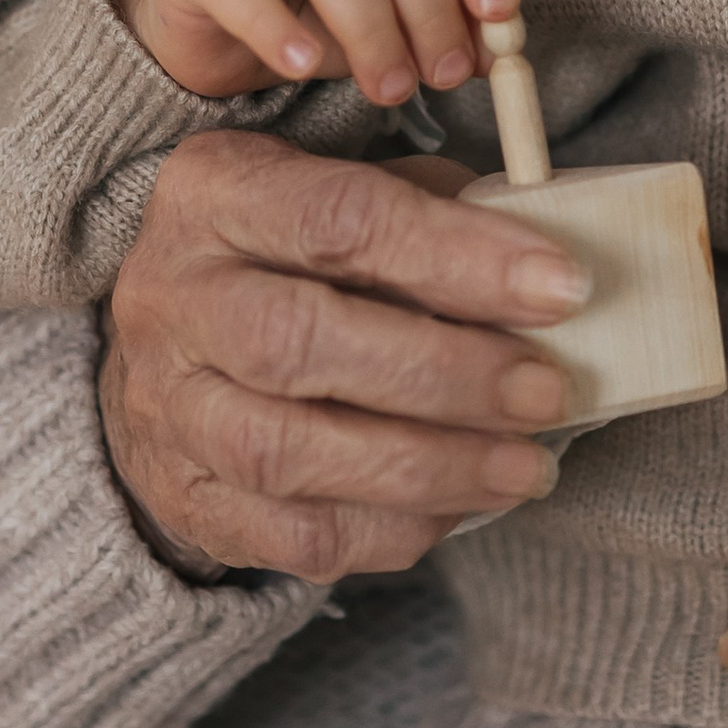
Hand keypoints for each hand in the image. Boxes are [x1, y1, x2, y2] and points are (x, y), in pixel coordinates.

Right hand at [100, 129, 583, 580]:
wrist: (173, 346)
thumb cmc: (295, 257)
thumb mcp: (352, 192)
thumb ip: (437, 216)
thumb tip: (549, 276)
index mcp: (215, 193)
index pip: (338, 217)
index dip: (459, 257)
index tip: (562, 288)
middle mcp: (172, 297)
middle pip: (298, 342)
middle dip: (445, 373)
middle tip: (549, 392)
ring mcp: (166, 407)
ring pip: (287, 452)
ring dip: (429, 466)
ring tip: (525, 466)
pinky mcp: (185, 499)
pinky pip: (292, 535)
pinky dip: (392, 529)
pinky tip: (460, 505)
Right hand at [114, 0, 518, 104]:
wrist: (208, 24)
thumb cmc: (312, 7)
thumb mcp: (393, 14)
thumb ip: (446, 21)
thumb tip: (496, 52)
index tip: (500, 12)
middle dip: (429, 5)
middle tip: (444, 74)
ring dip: (370, 27)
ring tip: (390, 88)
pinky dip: (277, 27)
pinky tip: (302, 66)